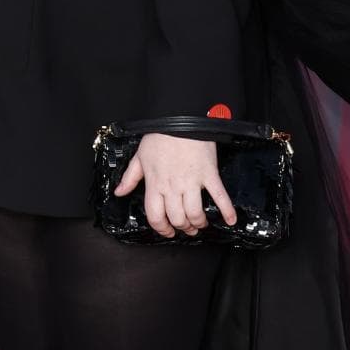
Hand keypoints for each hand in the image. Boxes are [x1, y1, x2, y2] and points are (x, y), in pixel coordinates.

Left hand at [113, 132, 235, 238]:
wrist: (180, 118)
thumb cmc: (160, 135)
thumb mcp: (139, 157)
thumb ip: (129, 178)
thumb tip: (119, 192)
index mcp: (155, 184)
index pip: (155, 216)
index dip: (161, 229)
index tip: (167, 231)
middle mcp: (172, 187)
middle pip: (177, 219)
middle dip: (182, 228)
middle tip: (186, 228)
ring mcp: (192, 182)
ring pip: (195, 214)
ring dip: (198, 223)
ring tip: (200, 223)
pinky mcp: (209, 174)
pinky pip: (220, 197)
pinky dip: (227, 211)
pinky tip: (230, 220)